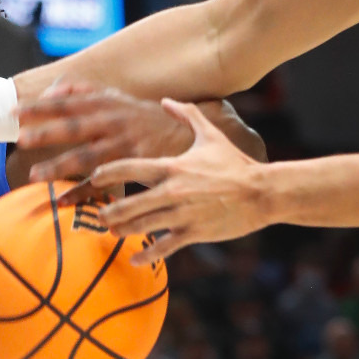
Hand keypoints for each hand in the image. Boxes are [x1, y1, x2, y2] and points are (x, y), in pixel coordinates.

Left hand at [18, 82, 193, 203]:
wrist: (189, 136)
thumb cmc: (146, 117)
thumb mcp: (118, 97)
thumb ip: (84, 91)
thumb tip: (52, 89)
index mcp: (107, 104)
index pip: (68, 103)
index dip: (41, 107)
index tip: (14, 111)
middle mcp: (114, 123)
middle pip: (75, 127)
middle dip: (47, 132)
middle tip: (20, 139)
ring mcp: (125, 146)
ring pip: (87, 157)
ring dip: (59, 167)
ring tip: (34, 176)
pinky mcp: (136, 167)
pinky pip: (105, 183)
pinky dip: (83, 194)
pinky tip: (63, 201)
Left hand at [88, 99, 270, 264]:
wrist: (264, 191)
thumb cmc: (235, 163)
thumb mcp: (211, 135)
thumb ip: (187, 115)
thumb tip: (166, 99)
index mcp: (172, 167)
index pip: (128, 168)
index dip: (105, 173)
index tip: (94, 178)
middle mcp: (172, 191)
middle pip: (128, 204)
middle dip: (108, 211)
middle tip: (99, 214)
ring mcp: (182, 214)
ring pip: (141, 226)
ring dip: (122, 231)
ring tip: (112, 232)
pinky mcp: (194, 232)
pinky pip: (164, 247)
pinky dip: (148, 255)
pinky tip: (135, 260)